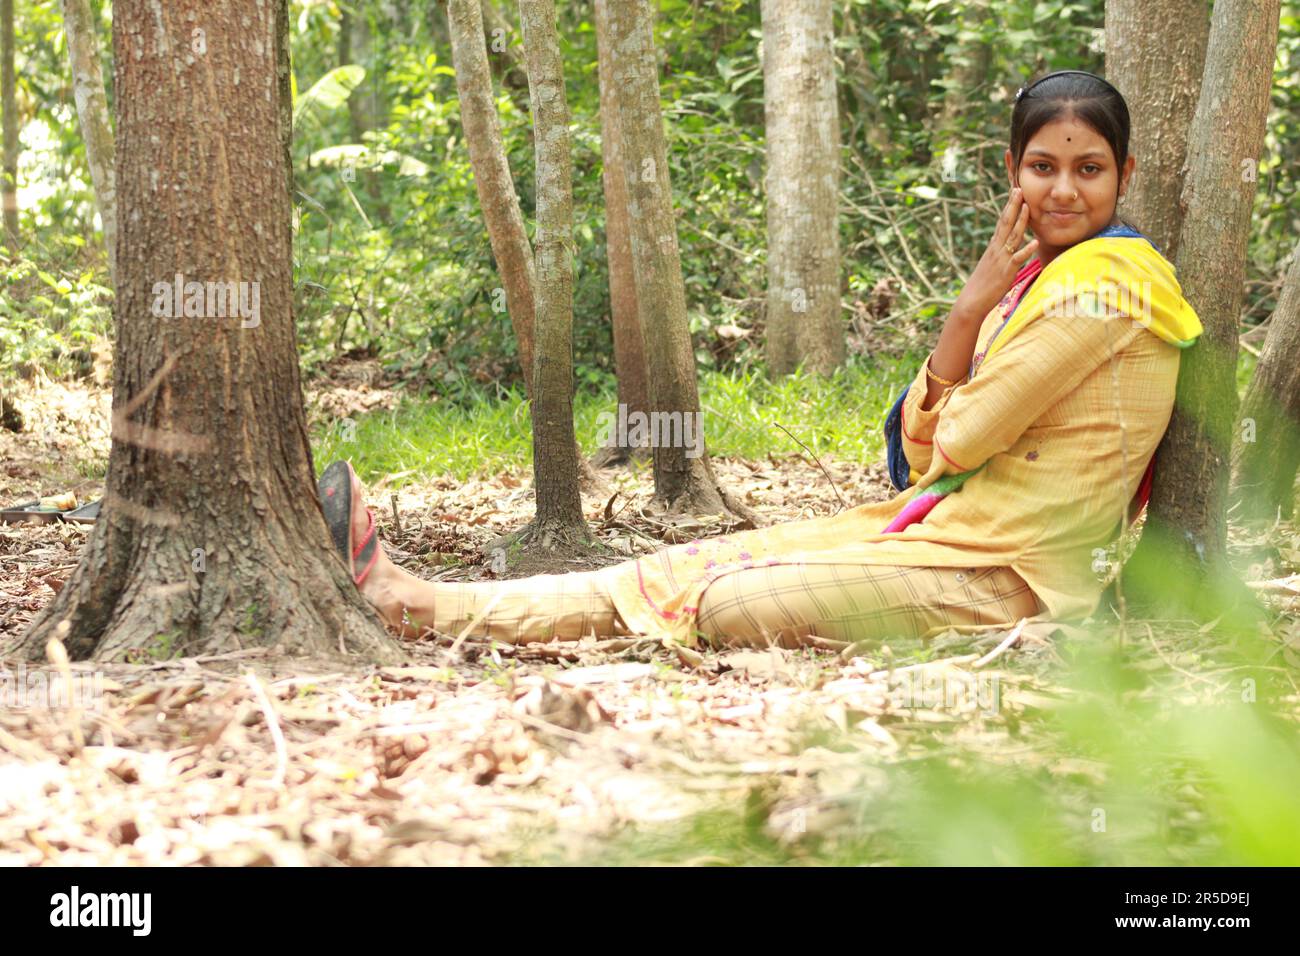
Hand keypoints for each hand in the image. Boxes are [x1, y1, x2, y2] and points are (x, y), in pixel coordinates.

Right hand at [951, 187, 1038, 323]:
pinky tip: (1034, 242)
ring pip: (1012, 236)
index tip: (1014, 192)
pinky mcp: (1005, 272)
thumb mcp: (992, 266)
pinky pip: (1017, 259)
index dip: (1009, 207)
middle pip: (1006, 223)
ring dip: (1020, 221)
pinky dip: (1026, 250)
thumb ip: (1000, 255)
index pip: (1002, 222)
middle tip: (1018, 189)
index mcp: (993, 247)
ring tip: (1027, 206)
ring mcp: (1001, 259)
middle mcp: (996, 249)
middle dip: (1013, 206)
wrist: (971, 301)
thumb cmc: (982, 286)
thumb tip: (1008, 248)